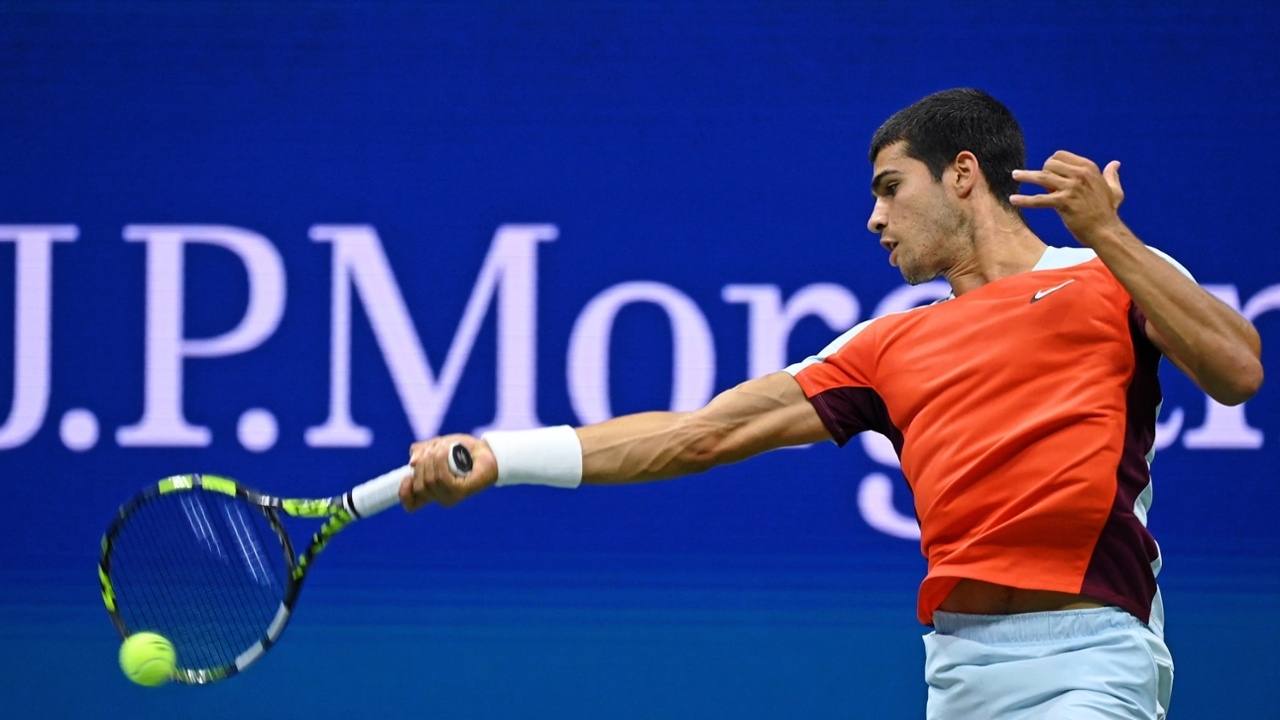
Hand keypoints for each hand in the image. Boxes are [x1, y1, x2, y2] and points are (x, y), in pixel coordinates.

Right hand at [399, 434, 496, 510]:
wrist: (488, 451)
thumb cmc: (463, 450)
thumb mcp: (437, 446)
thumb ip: (422, 451)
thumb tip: (412, 462)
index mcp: (432, 489)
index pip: (411, 504)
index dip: (404, 493)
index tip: (406, 478)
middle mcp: (440, 496)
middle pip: (418, 485)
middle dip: (422, 463)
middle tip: (434, 449)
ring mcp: (450, 496)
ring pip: (429, 480)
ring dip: (433, 458)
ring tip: (444, 447)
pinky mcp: (461, 492)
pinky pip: (442, 478)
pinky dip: (441, 461)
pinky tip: (446, 451)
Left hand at [1010, 151, 1124, 245]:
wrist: (1105, 230)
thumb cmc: (1108, 212)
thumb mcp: (1114, 190)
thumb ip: (1111, 175)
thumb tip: (1115, 164)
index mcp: (1089, 168)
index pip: (1061, 155)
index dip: (1051, 162)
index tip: (1047, 170)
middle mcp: (1080, 174)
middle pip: (1049, 164)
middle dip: (1040, 170)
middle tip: (1033, 178)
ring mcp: (1071, 188)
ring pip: (1041, 177)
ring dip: (1025, 176)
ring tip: (1015, 175)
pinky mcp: (1063, 202)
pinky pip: (1038, 200)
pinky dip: (1024, 200)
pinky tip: (1013, 200)